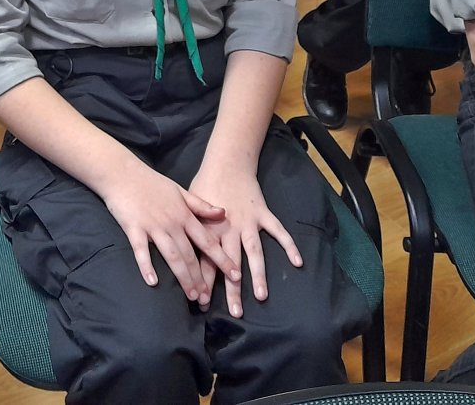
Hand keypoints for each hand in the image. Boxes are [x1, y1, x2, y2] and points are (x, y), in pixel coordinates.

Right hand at [100, 165, 238, 306]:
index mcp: (184, 214)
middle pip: (190, 254)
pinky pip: (141, 250)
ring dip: (183, 277)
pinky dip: (147, 266)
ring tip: (192, 296)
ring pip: (171, 255)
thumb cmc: (152, 183)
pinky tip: (152, 282)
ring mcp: (153, 226)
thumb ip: (201, 205)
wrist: (123, 173)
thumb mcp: (181, 191)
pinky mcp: (134, 228)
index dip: (222, 258)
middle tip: (209, 298)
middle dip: (201, 277)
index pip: (207, 240)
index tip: (235, 275)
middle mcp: (172, 222)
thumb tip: (223, 213)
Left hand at [189, 167, 301, 317]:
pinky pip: (277, 231)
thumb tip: (177, 252)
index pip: (205, 261)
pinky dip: (288, 245)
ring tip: (260, 295)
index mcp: (209, 229)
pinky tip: (297, 262)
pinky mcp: (262, 214)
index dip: (204, 282)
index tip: (202, 303)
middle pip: (230, 263)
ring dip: (257, 274)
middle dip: (232, 288)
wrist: (225, 163)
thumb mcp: (190, 206)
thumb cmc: (204, 185)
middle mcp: (229, 229)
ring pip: (254, 252)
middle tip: (235, 312)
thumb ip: (189, 230)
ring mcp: (248, 222)